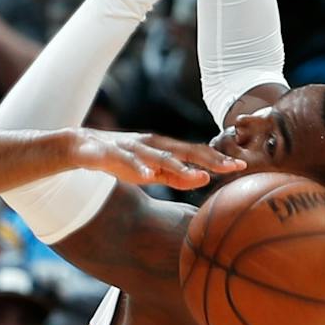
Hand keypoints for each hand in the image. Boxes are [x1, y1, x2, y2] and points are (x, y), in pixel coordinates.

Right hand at [68, 128, 246, 190]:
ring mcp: (133, 147)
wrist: (82, 146)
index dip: (218, 159)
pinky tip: (145, 175)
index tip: (242, 166)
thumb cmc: (122, 159)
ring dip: (178, 165)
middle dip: (209, 158)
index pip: (197, 153)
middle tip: (233, 166)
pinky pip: (126, 160)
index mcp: (164, 148)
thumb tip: (203, 179)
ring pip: (159, 155)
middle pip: (185, 150)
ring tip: (197, 175)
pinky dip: (136, 166)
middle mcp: (152, 144)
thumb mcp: (151, 172)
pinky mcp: (112, 152)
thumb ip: (175, 176)